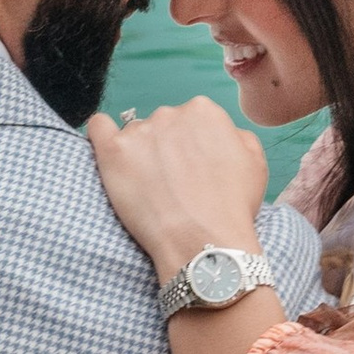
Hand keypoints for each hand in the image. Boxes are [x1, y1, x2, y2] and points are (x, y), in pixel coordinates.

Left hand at [86, 94, 269, 283]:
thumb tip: (218, 135)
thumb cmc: (232, 207)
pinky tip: (110, 155)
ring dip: (139, 154)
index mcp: (204, 111)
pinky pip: (98, 128)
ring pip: (134, 134)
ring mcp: (139, 130)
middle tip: (173, 184)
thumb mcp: (255, 163)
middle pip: (162, 125)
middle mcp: (170, 112)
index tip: (193, 170)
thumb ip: (235, 136)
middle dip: (166, 149)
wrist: (204, 243)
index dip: (192, 146)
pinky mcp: (113, 151)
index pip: (191, 119)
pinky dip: (101, 136)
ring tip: (148, 189)